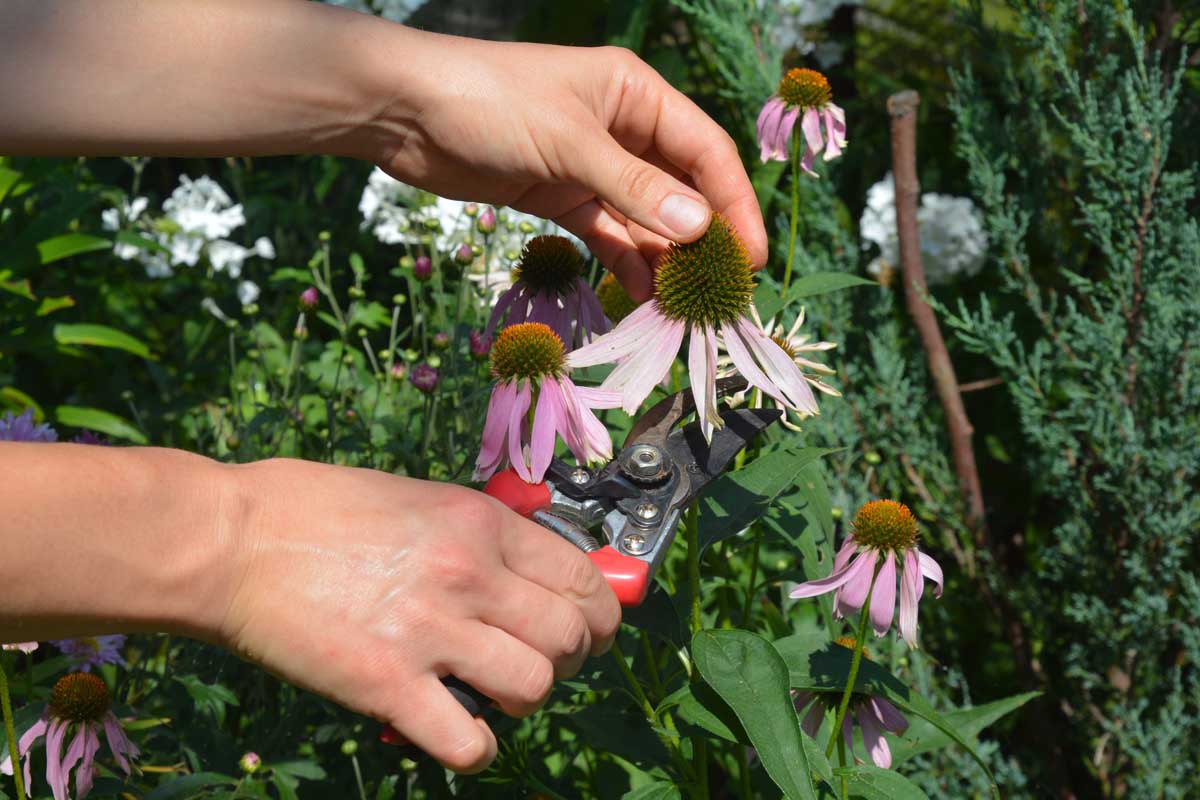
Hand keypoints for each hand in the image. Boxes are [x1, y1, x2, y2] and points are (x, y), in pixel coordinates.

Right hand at [217, 458, 620, 772]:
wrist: (233, 540)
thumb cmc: (314, 511)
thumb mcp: (417, 497)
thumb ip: (478, 535)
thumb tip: (526, 572)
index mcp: (480, 523)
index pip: (583, 577)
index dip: (601, 614)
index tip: (589, 629)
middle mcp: (469, 573)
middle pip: (573, 636)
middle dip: (569, 659)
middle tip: (536, 663)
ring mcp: (431, 630)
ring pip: (535, 687)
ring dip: (522, 700)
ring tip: (490, 694)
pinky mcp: (387, 685)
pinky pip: (468, 742)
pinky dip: (473, 747)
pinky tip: (452, 729)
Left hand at [363, 34, 767, 300]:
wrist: (404, 112)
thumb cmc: (489, 102)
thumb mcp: (569, 143)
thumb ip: (634, 190)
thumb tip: (699, 231)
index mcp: (636, 94)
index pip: (705, 151)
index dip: (734, 205)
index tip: (750, 258)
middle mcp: (622, 127)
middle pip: (680, 188)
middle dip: (702, 239)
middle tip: (722, 293)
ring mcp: (591, 165)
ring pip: (644, 218)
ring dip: (664, 259)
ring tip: (684, 306)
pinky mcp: (561, 196)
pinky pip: (607, 233)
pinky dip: (624, 262)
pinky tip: (642, 295)